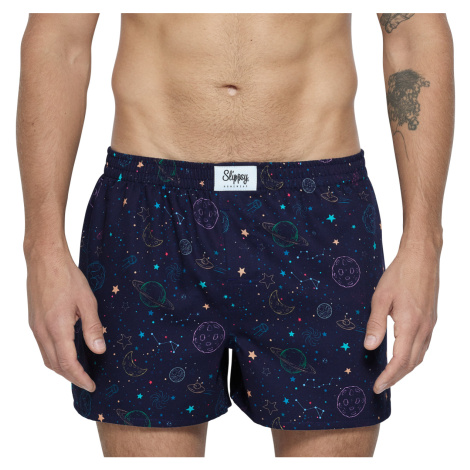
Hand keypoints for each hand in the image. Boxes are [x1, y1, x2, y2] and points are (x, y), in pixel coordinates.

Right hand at [26, 248, 105, 391]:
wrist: (45, 260)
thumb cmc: (67, 278)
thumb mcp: (87, 301)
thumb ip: (93, 327)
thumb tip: (99, 350)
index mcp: (57, 328)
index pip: (67, 363)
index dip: (80, 377)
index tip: (91, 385)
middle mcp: (42, 331)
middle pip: (54, 365)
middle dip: (71, 377)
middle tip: (87, 381)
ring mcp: (35, 327)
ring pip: (46, 357)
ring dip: (62, 368)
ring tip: (78, 371)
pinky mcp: (34, 321)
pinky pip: (43, 346)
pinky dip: (55, 356)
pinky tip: (66, 352)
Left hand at [364, 242, 439, 392]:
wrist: (422, 257)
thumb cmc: (400, 274)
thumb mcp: (381, 298)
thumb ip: (375, 324)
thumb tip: (369, 347)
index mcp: (411, 324)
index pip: (401, 360)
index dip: (389, 376)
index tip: (378, 386)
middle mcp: (424, 328)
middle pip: (412, 362)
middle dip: (396, 377)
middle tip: (381, 385)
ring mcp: (430, 324)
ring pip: (420, 355)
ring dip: (405, 368)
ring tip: (390, 375)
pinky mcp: (431, 318)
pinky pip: (423, 345)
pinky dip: (413, 356)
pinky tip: (402, 354)